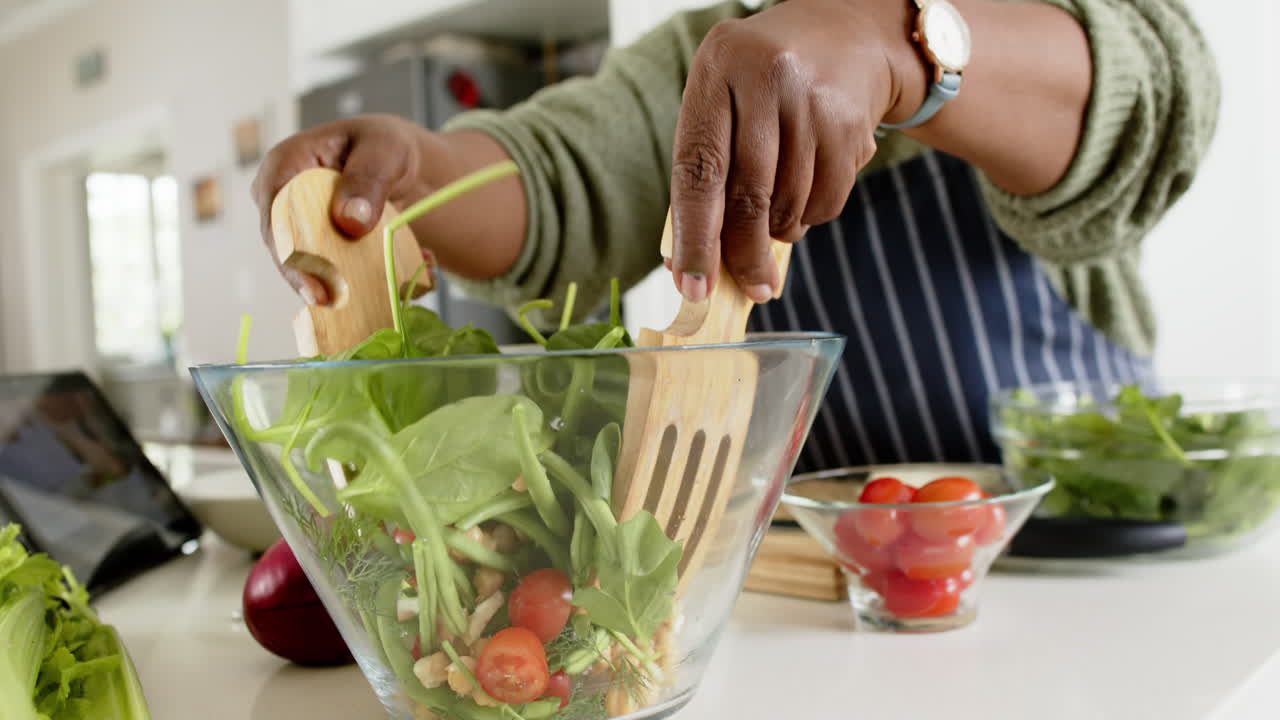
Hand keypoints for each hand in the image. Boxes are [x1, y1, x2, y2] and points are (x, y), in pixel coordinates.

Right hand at [251, 114, 522, 305]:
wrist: (401, 165)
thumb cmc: (384, 147)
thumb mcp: (383, 150)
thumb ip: (367, 180)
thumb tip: (349, 222)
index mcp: (285, 166)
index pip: (276, 212)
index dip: (290, 251)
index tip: (313, 285)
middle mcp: (284, 203)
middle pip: (286, 250)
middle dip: (312, 280)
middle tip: (335, 305)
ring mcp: (301, 230)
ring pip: (310, 269)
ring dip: (344, 288)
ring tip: (377, 300)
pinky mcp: (322, 253)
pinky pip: (336, 276)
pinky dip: (369, 286)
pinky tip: (403, 286)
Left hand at [668, 0, 925, 301]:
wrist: (849, 34)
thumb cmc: (764, 83)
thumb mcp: (724, 100)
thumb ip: (705, 169)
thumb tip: (689, 262)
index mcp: (717, 71)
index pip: (699, 170)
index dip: (695, 236)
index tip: (692, 285)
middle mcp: (766, 80)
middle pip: (748, 196)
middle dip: (746, 255)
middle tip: (751, 289)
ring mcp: (813, 100)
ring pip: (789, 204)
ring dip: (781, 231)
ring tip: (778, 217)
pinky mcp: (850, 123)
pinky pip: (826, 201)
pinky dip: (811, 216)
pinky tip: (806, 194)